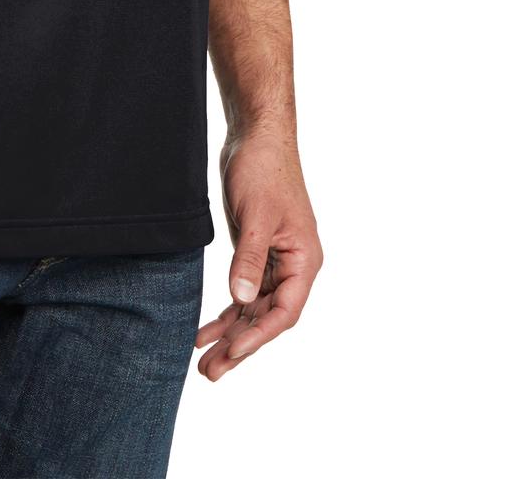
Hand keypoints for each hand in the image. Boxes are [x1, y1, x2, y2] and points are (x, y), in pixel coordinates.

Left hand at [194, 128, 321, 381]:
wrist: (255, 135)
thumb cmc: (263, 169)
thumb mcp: (256, 215)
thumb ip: (249, 258)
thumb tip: (241, 298)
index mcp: (304, 260)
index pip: (283, 312)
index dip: (257, 336)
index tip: (231, 353)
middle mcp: (294, 266)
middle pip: (267, 317)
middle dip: (239, 345)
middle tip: (210, 373)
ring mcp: (275, 260)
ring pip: (253, 308)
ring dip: (230, 333)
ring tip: (203, 361)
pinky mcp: (255, 251)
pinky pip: (243, 291)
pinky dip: (227, 310)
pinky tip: (206, 329)